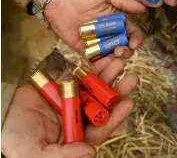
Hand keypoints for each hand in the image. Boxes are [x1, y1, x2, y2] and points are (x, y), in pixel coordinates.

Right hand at [1, 66, 138, 157]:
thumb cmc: (15, 137)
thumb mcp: (35, 152)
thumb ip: (63, 156)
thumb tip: (90, 152)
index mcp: (76, 137)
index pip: (100, 129)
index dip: (115, 117)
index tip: (129, 103)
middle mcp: (79, 119)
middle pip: (104, 105)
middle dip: (119, 91)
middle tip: (133, 78)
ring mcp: (74, 101)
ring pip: (96, 87)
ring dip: (109, 75)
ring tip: (120, 61)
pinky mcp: (68, 86)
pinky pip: (84, 75)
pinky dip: (94, 67)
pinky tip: (105, 57)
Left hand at [44, 0, 144, 60]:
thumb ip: (125, 1)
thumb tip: (144, 8)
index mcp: (119, 22)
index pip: (133, 34)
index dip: (136, 40)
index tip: (135, 44)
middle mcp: (111, 34)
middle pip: (125, 48)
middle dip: (126, 52)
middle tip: (120, 51)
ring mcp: (99, 43)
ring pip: (112, 57)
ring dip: (115, 61)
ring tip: (112, 59)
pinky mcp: (86, 50)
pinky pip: (96, 61)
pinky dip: (101, 66)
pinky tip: (103, 66)